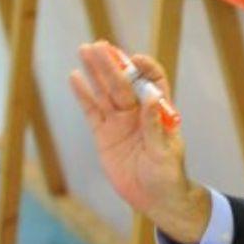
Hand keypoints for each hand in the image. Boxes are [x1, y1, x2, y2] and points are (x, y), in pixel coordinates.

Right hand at [69, 41, 209, 243]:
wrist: (154, 198)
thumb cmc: (168, 173)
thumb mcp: (165, 151)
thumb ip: (155, 125)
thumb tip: (150, 96)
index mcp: (159, 110)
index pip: (153, 80)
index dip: (145, 67)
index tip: (134, 59)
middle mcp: (138, 111)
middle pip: (123, 81)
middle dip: (112, 63)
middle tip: (99, 45)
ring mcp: (119, 121)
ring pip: (105, 91)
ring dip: (95, 71)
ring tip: (84, 50)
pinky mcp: (104, 134)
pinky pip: (91, 110)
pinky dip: (83, 94)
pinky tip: (75, 77)